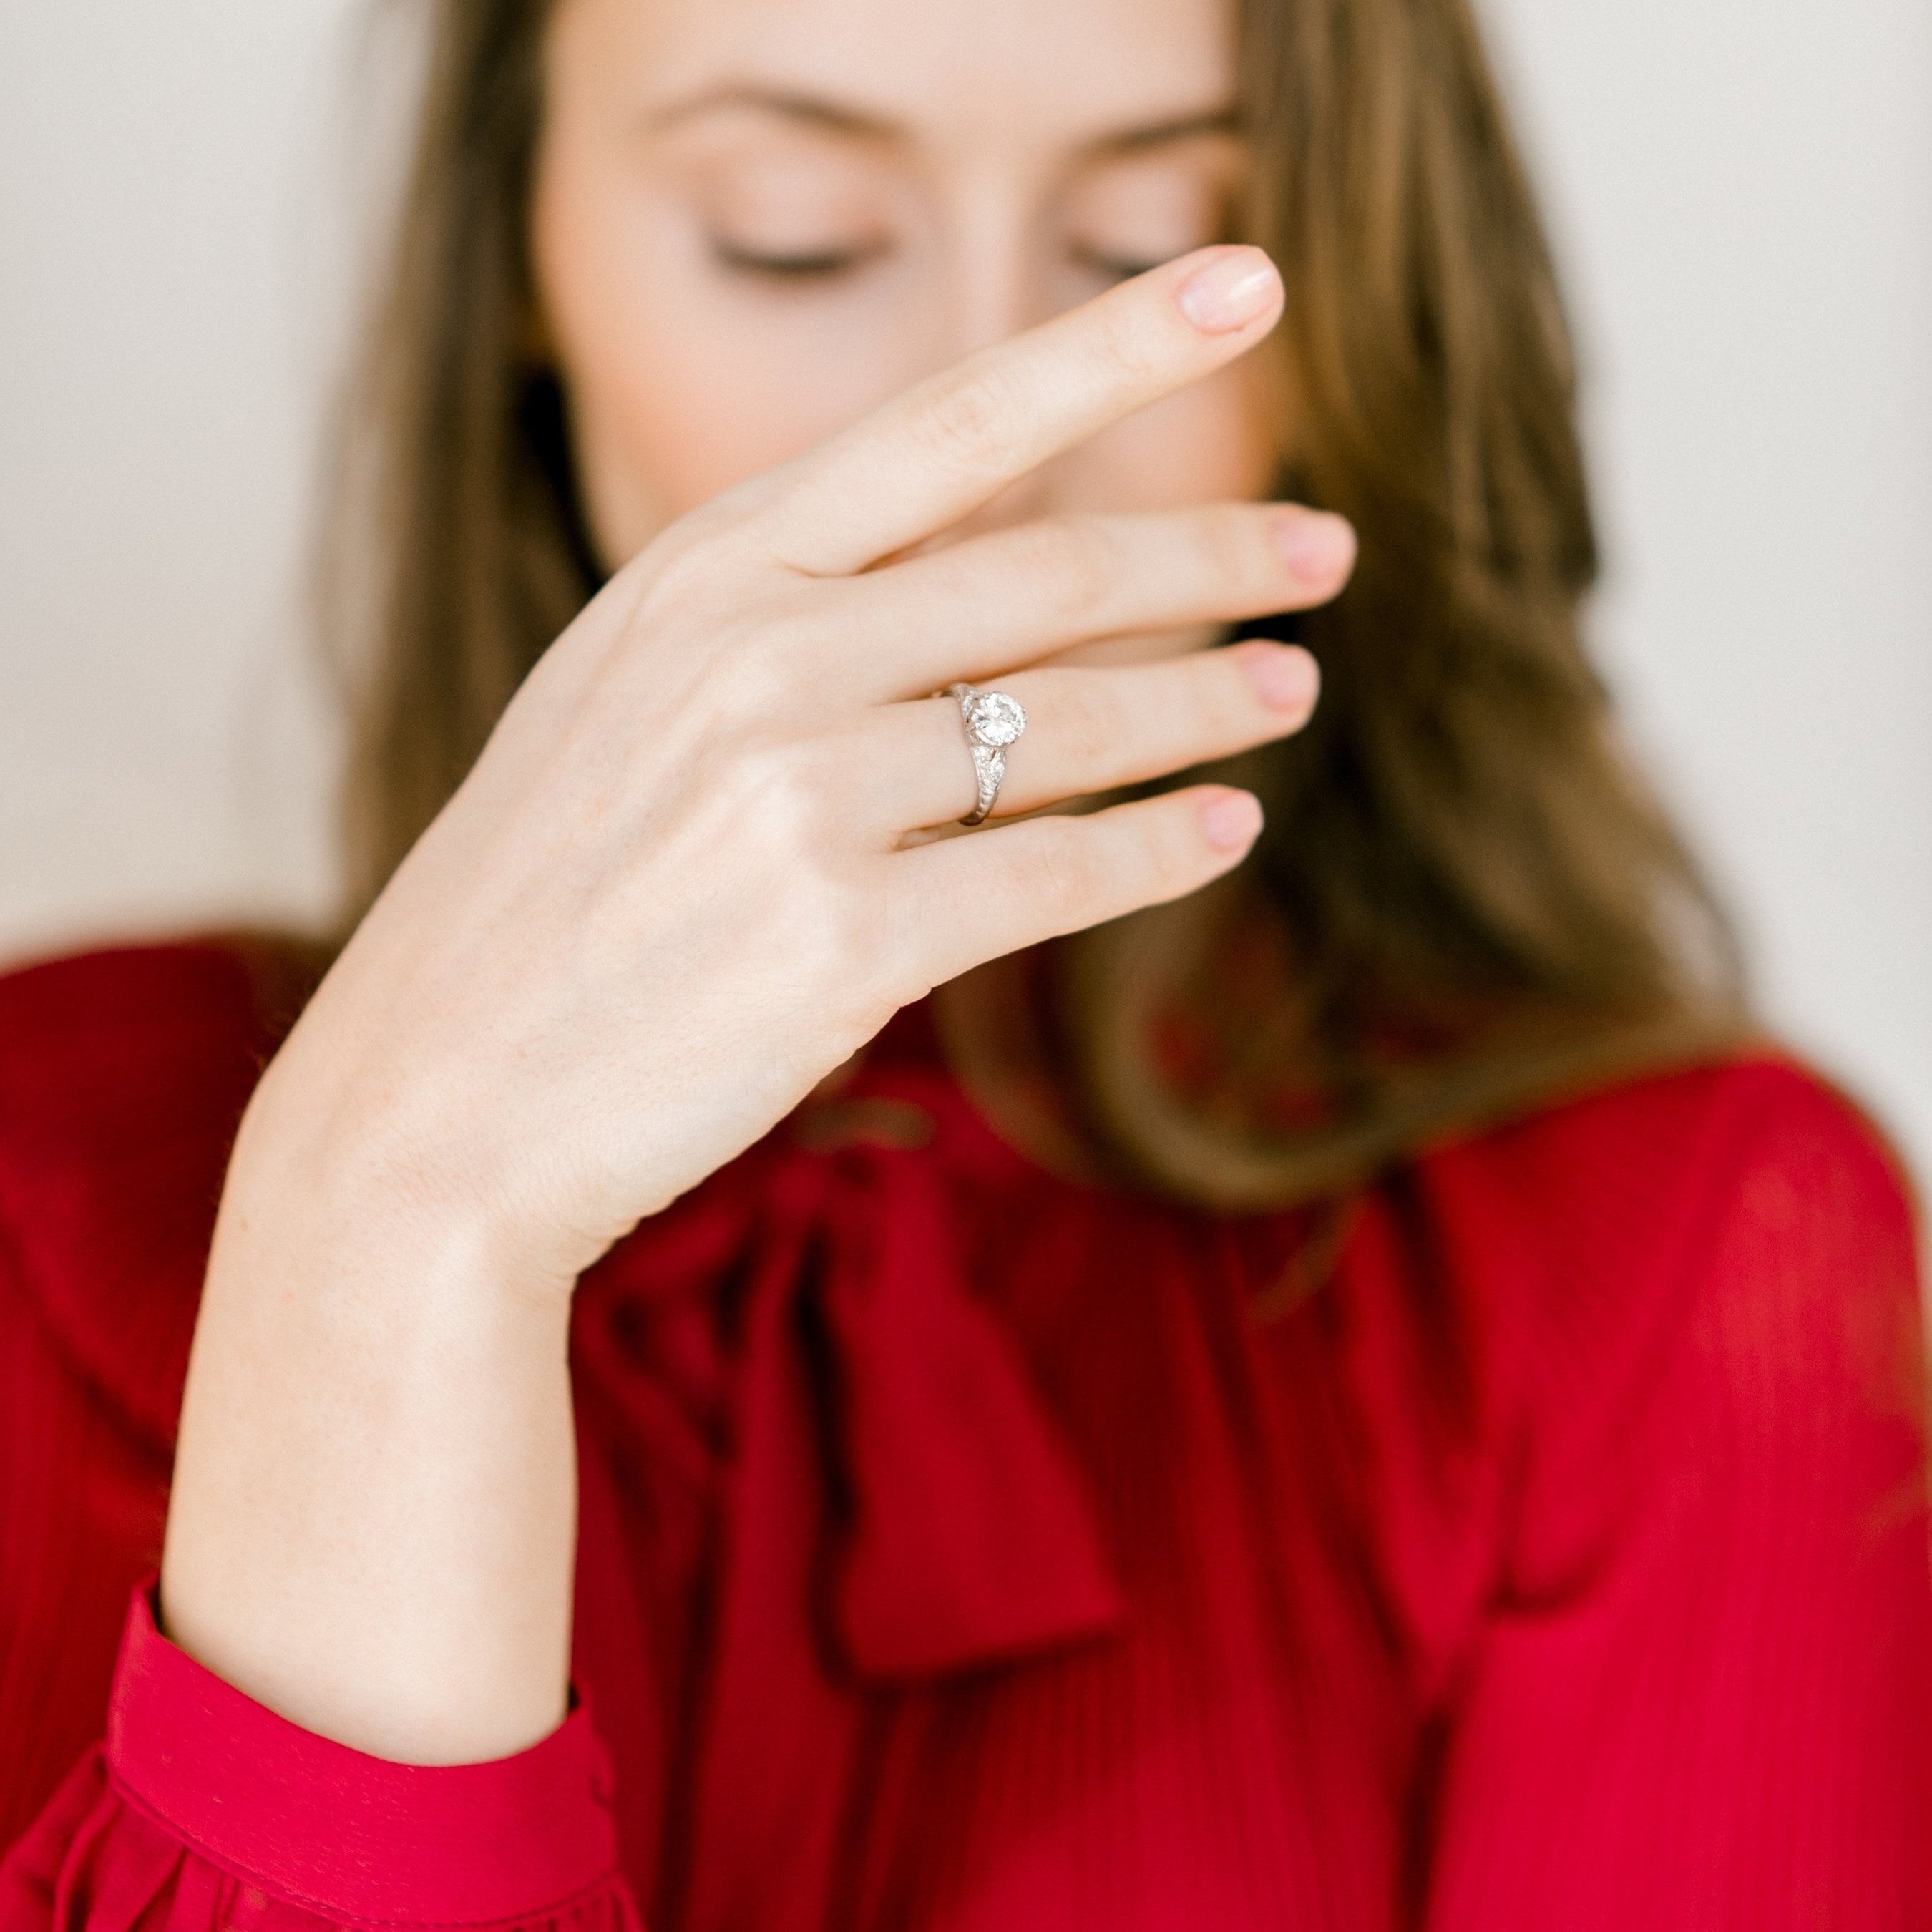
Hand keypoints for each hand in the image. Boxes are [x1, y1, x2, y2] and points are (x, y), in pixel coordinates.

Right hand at [256, 244, 1349, 1285]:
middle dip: (1216, 555)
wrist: (435, 1090)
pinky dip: (1158, 848)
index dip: (1114, 344)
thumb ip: (786, 617)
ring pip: (1071, 727)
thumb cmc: (544, 891)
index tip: (1248, 280)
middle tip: (1322, 550)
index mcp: (707, 569)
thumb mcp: (636, 693)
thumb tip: (982, 590)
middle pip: (1053, 577)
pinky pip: (1056, 876)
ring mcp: (799, 793)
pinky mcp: (844, 938)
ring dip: (1207, 703)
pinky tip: (1222, 826)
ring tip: (1287, 687)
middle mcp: (759, 653)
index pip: (952, 421)